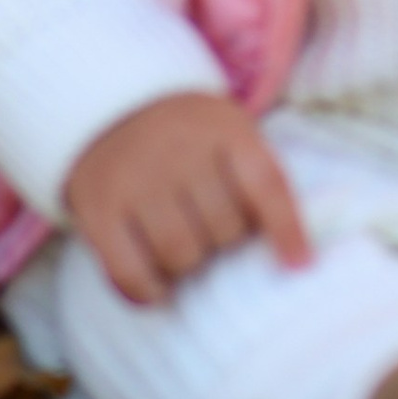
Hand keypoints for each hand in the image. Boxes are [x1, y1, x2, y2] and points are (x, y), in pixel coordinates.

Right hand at [64, 95, 311, 306]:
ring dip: (190, 267)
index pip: (264, 183)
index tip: (300, 265)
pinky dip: (149, 291)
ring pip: (180, 254)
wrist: (112, 107)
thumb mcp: (232, 134)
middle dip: (227, 243)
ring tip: (187, 252)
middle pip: (224, 228)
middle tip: (214, 233)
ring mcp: (134, 179)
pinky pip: (130, 272)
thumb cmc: (190, 138)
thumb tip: (297, 258)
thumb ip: (262, 180)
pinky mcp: (98, 210)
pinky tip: (159, 287)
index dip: (287, 229)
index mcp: (222, 127)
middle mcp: (176, 150)